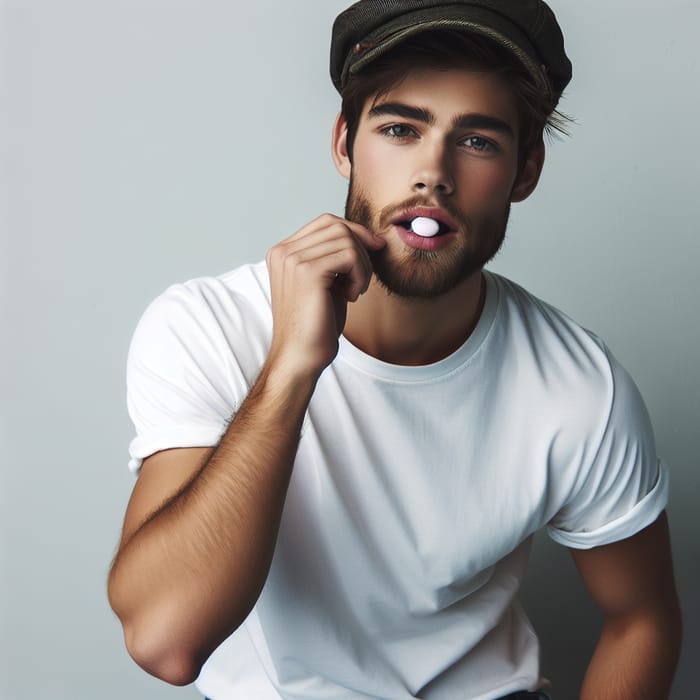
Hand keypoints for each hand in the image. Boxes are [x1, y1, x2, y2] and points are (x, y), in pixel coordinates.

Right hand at [265, 213, 384, 378]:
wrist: (300, 357)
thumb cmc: (315, 325)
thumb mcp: (326, 283)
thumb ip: (335, 257)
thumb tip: (370, 237)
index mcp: (282, 252)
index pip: (325, 223)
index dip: (354, 232)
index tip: (373, 251)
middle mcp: (283, 251)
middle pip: (337, 226)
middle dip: (361, 248)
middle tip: (363, 278)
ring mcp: (292, 259)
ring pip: (346, 239)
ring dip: (362, 265)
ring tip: (355, 291)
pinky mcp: (307, 272)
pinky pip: (350, 255)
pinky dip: (360, 274)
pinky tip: (352, 296)